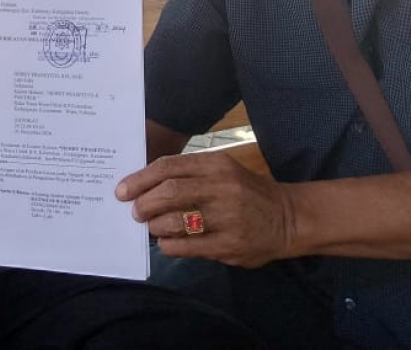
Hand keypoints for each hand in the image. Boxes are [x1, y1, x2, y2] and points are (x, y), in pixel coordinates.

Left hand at [115, 150, 294, 267]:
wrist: (288, 218)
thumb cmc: (247, 191)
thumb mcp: (223, 171)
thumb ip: (190, 175)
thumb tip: (146, 187)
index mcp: (216, 165)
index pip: (168, 167)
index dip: (140, 179)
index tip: (123, 190)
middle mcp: (222, 188)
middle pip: (169, 192)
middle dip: (144, 203)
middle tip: (135, 212)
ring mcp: (227, 217)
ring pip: (175, 221)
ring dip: (155, 226)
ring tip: (151, 228)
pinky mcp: (229, 245)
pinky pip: (187, 246)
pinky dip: (169, 246)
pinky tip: (167, 244)